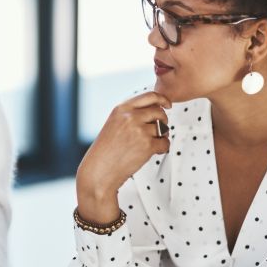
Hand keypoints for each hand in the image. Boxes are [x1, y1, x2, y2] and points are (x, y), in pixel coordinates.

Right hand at [76, 92, 170, 221]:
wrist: (99, 170)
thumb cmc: (106, 150)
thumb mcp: (114, 123)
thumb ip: (131, 114)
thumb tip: (157, 110)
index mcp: (121, 108)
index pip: (150, 96)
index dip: (162, 99)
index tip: (168, 105)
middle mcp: (131, 117)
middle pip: (159, 112)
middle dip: (163, 120)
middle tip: (159, 130)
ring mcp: (139, 131)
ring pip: (163, 128)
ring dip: (162, 136)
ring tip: (150, 144)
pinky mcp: (147, 146)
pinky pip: (165, 143)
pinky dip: (162, 148)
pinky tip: (152, 152)